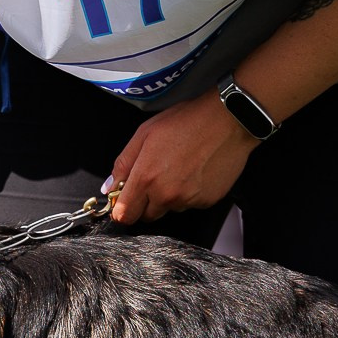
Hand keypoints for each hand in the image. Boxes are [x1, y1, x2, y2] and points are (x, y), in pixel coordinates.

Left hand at [108, 92, 258, 225]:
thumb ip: (123, 164)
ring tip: (180, 168)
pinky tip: (195, 172)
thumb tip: (109, 187)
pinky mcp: (206, 202)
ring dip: (169, 196)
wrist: (228, 120)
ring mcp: (188, 200)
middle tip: (156, 176)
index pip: (125, 215)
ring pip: (169, 209)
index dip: (122, 209)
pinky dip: (190, 194)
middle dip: (146, 202)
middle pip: (147, 216)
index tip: (125, 200)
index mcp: (146, 178)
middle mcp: (166, 194)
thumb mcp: (145, 133)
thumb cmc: (186, 121)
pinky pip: (190, 205)